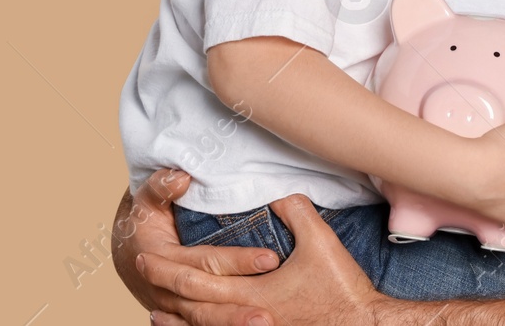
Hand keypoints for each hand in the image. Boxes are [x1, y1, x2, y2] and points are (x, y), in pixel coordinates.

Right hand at [112, 169, 272, 315]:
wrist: (128, 252)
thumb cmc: (144, 221)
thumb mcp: (147, 200)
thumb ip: (161, 187)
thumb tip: (182, 178)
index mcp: (160, 258)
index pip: (204, 262)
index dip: (236, 261)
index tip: (270, 259)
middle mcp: (165, 289)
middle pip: (204, 302)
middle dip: (236, 310)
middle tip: (269, 315)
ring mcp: (172, 308)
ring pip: (203, 320)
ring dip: (231, 325)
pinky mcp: (181, 316)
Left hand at [145, 193, 385, 325]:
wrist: (363, 325)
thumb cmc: (342, 288)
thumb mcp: (320, 241)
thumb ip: (296, 212)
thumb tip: (278, 192)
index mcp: (250, 293)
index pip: (196, 280)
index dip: (167, 268)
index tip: (143, 255)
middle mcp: (246, 318)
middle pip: (192, 307)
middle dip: (163, 289)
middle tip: (141, 272)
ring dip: (179, 320)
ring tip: (157, 314)